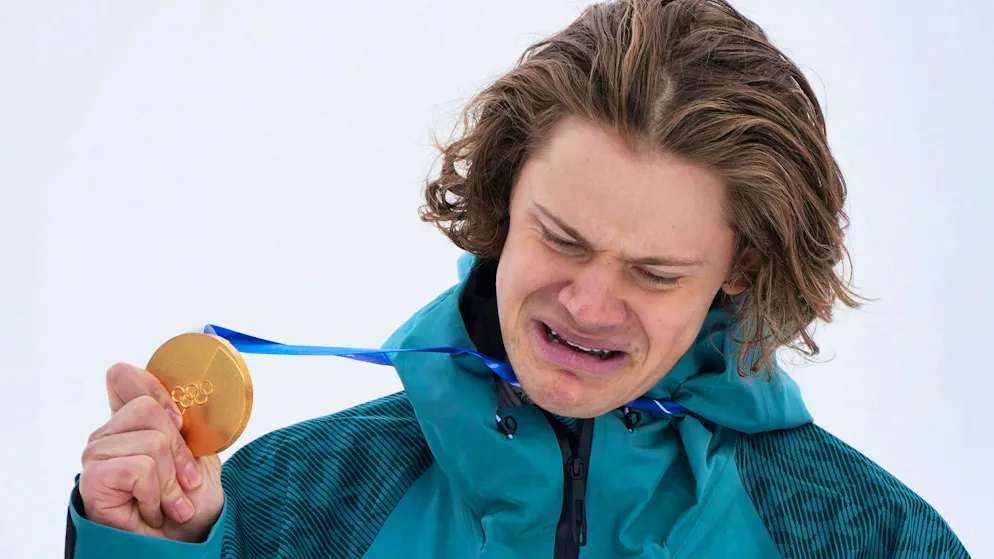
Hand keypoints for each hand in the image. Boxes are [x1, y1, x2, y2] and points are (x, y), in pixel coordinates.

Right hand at [78, 363, 224, 541]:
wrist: (185, 543)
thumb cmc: (191, 499)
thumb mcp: (198, 449)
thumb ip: (184, 417)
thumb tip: (187, 372)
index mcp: (130, 422)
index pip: (123, 377)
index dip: (156, 390)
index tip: (180, 422)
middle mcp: (107, 435)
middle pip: (150, 410)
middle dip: (179, 450)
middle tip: (182, 481)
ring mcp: (95, 457)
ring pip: (151, 442)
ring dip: (171, 479)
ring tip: (167, 501)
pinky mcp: (91, 480)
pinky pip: (139, 468)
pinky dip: (155, 493)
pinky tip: (151, 510)